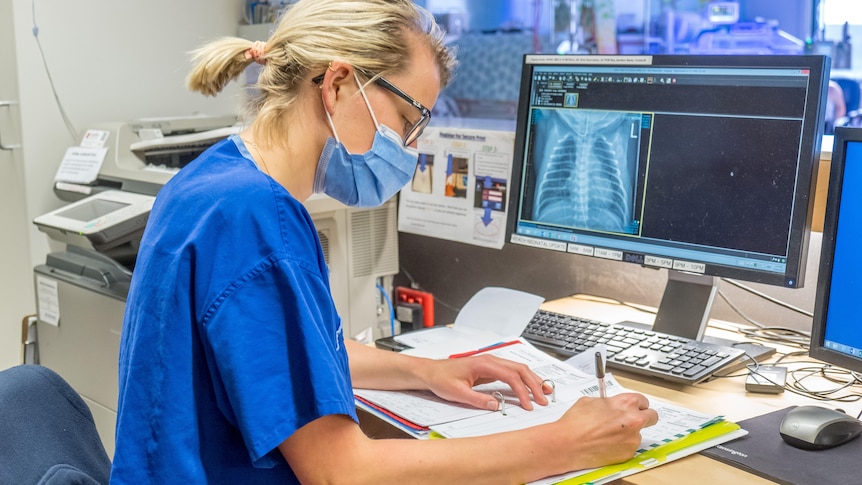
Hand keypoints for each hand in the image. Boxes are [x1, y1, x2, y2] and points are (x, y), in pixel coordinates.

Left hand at [419, 354, 550, 410]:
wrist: (431, 371)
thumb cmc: (441, 379)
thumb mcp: (457, 393)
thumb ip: (477, 399)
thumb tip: (496, 405)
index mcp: (484, 364)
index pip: (511, 376)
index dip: (522, 391)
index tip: (528, 405)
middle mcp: (490, 361)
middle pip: (520, 369)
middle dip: (534, 384)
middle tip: (544, 399)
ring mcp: (491, 364)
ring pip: (518, 369)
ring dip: (532, 380)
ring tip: (545, 391)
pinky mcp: (490, 369)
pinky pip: (511, 373)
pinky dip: (523, 380)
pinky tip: (529, 388)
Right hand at [554, 393, 658, 468]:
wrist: (568, 443)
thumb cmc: (576, 422)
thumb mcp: (591, 401)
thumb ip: (608, 402)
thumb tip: (611, 405)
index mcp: (626, 403)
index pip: (644, 401)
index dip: (637, 404)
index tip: (634, 407)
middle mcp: (633, 420)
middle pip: (652, 416)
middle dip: (644, 417)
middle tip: (631, 420)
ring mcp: (632, 438)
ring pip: (638, 433)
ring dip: (628, 433)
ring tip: (609, 434)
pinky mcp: (628, 453)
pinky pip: (629, 447)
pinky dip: (621, 445)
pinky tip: (607, 443)